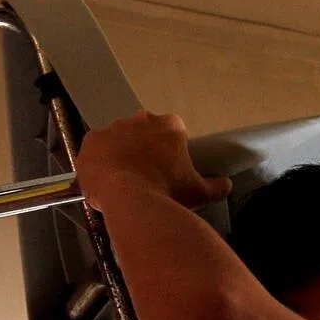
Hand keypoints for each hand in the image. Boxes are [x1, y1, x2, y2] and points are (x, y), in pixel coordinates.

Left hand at [76, 111, 231, 213]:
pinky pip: (94, 150)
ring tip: (121, 180)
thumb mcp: (198, 192)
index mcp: (170, 126)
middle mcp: (141, 119)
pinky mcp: (91, 140)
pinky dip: (97, 162)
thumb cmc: (168, 192)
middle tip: (143, 175)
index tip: (165, 168)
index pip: (171, 131)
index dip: (167, 150)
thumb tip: (227, 185)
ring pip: (117, 139)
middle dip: (142, 149)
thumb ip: (215, 186)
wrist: (131, 199)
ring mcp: (114, 128)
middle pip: (142, 132)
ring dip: (118, 155)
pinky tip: (102, 180)